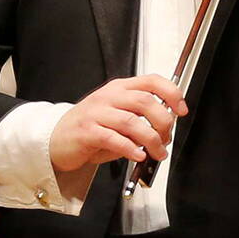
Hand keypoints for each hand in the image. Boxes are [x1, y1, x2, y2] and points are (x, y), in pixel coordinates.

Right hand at [49, 75, 187, 173]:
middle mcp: (108, 97)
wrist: (56, 140)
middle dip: (163, 122)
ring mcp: (96, 113)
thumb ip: (140, 119)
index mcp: (119, 88)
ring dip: (150, 140)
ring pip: (131, 121)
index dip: (171, 93)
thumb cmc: (91, 129)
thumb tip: (166, 128)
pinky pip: (113, 139)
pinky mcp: (87, 132)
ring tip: (157, 153)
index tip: (181, 110)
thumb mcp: (118, 117)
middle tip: (166, 139)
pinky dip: (130, 149)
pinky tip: (137, 156)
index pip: (151, 81)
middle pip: (145, 102)